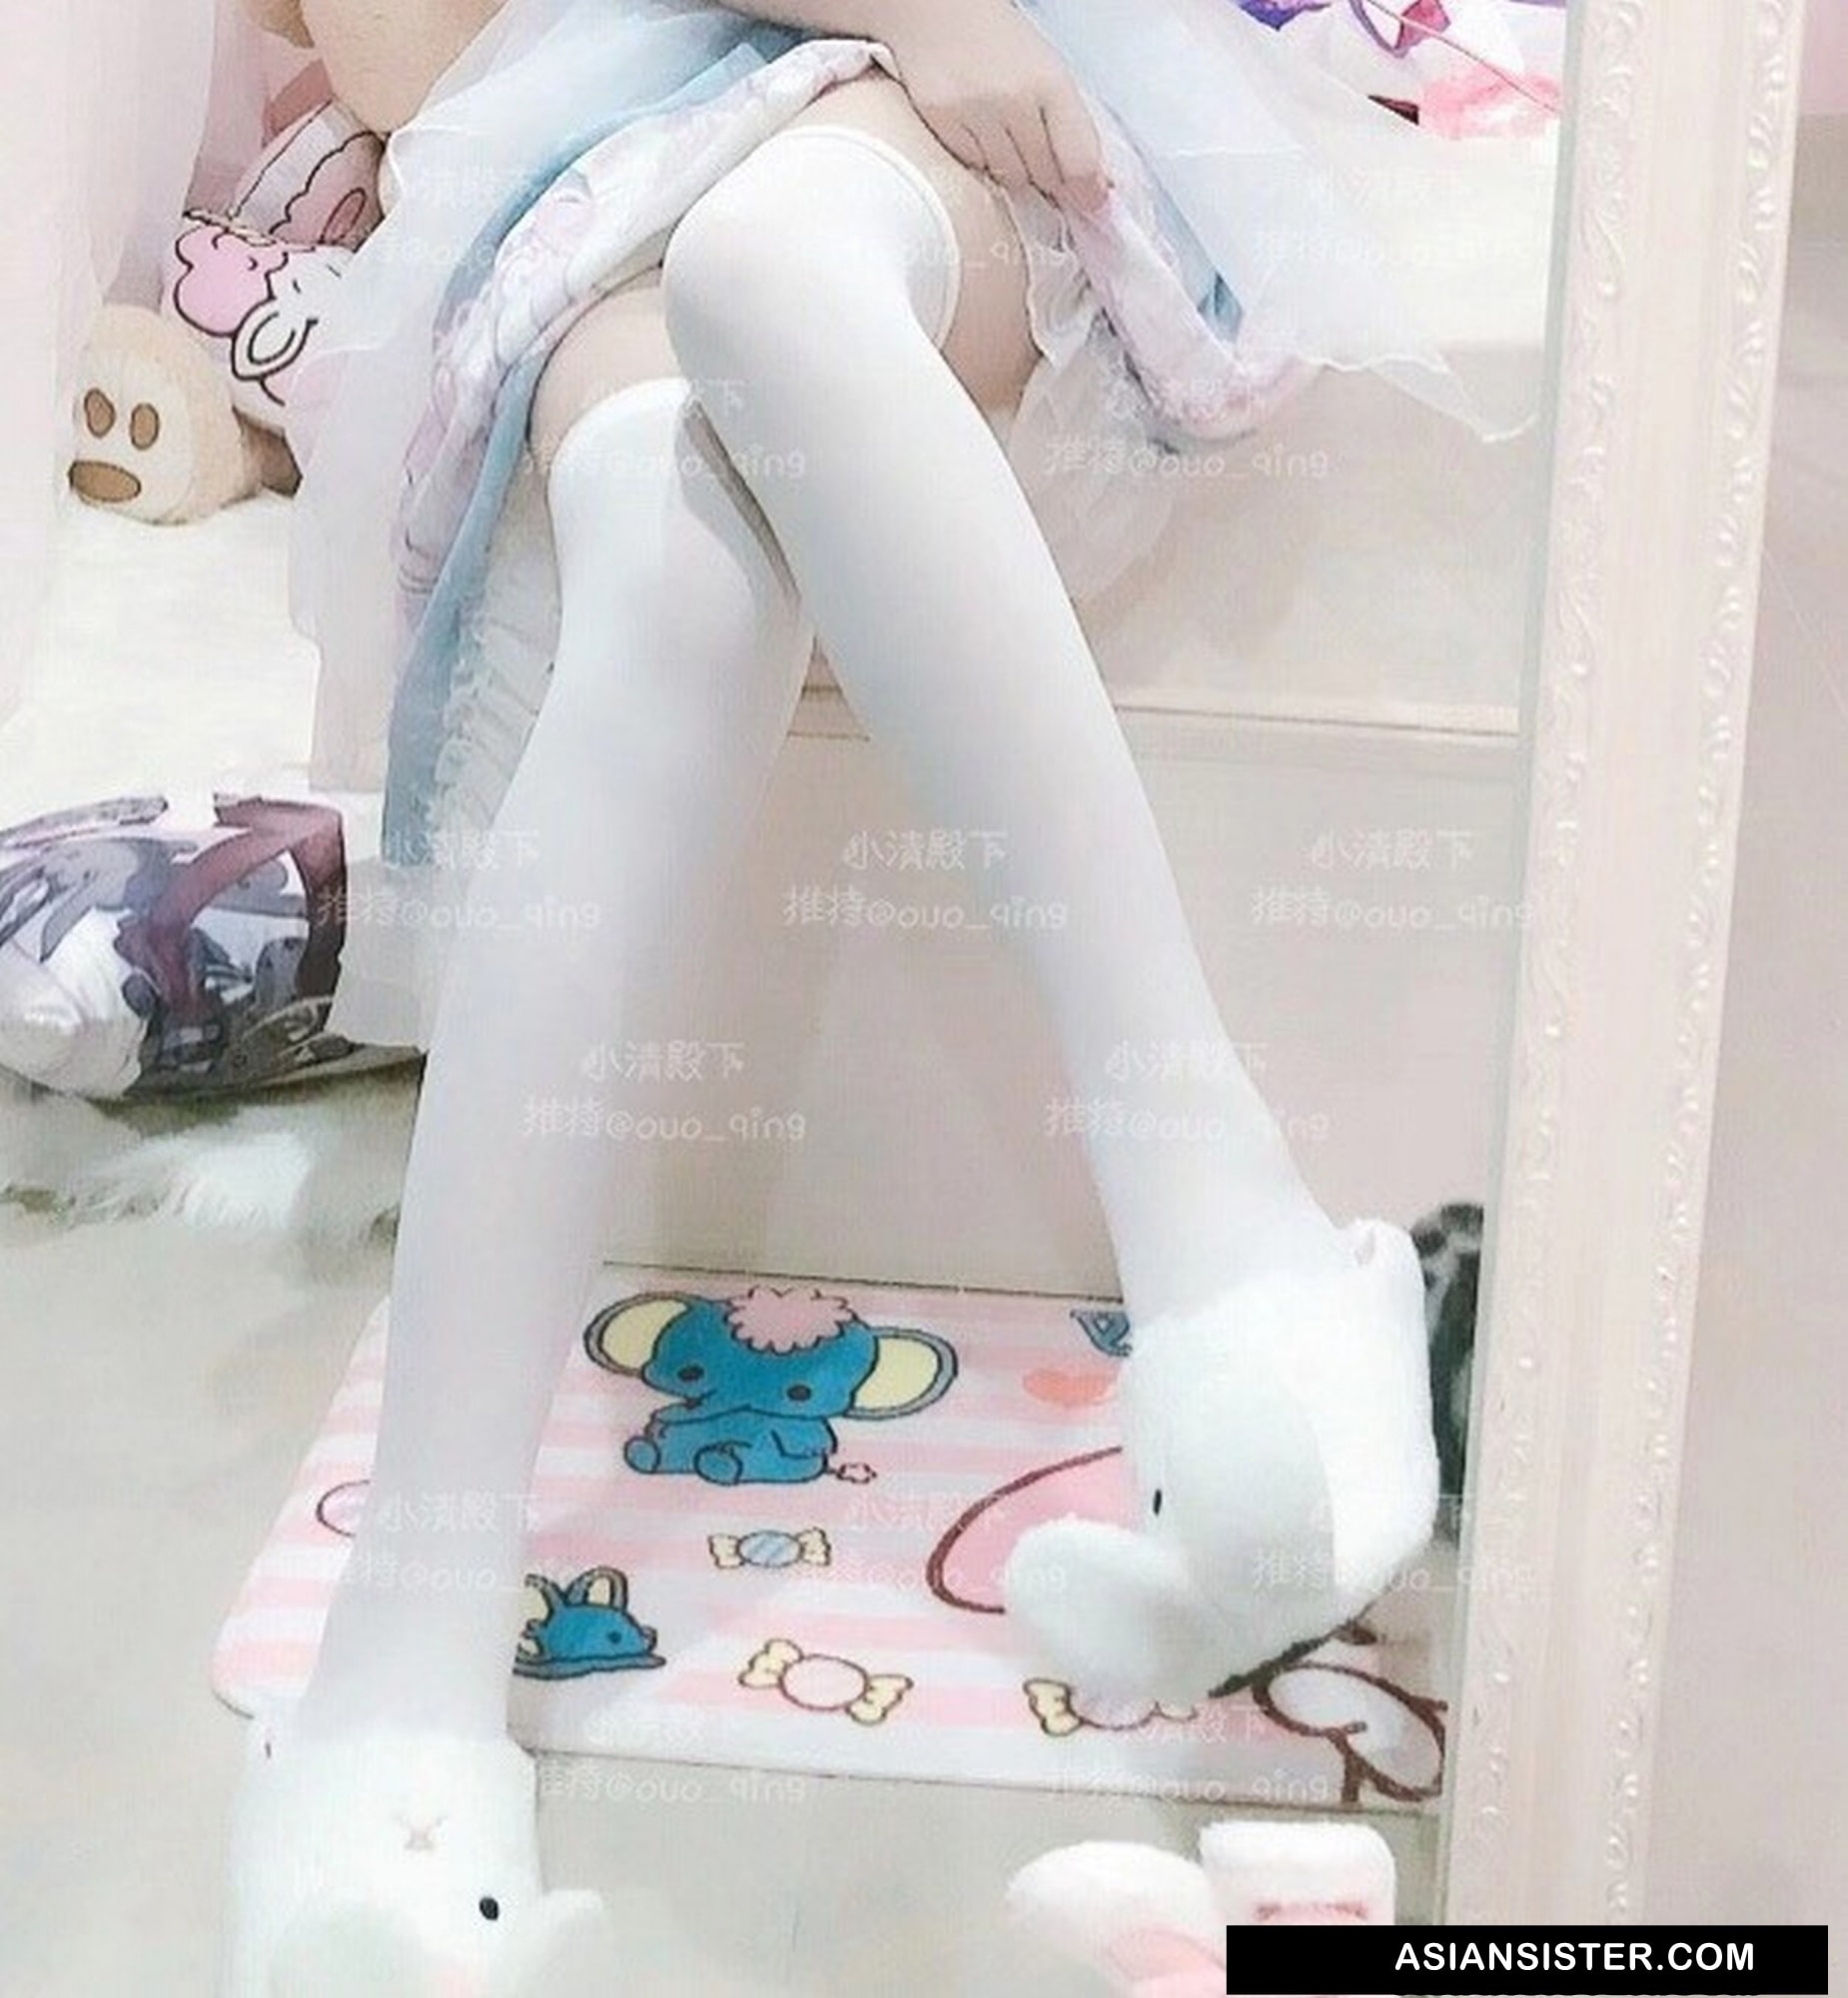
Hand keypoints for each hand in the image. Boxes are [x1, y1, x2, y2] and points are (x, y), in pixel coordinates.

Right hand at [881, 0, 1109, 209]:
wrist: (939, 12)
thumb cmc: (1000, 44)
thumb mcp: (1048, 74)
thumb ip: (1071, 128)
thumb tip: (1092, 190)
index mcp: (1052, 83)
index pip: (1080, 160)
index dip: (1087, 189)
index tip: (1090, 201)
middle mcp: (1015, 99)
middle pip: (1045, 176)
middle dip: (1048, 173)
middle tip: (1038, 152)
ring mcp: (976, 113)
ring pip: (1010, 178)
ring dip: (1014, 167)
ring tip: (1005, 133)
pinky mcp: (943, 123)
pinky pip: (974, 168)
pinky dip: (980, 158)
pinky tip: (977, 129)